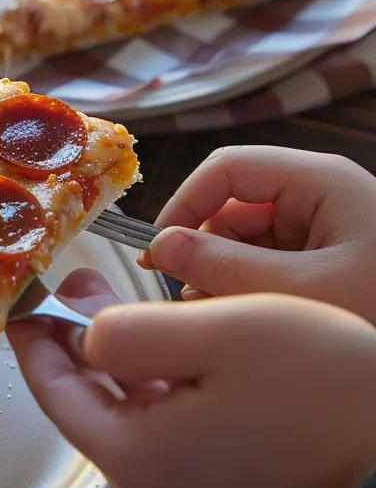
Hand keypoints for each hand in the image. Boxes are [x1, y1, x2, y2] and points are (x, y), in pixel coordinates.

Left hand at [9, 270, 375, 487]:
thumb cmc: (325, 388)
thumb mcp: (219, 332)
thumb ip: (130, 331)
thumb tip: (83, 336)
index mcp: (142, 462)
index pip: (59, 397)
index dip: (36, 342)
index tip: (23, 302)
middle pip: (96, 409)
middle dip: (82, 343)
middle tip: (81, 285)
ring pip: (137, 421)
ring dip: (124, 362)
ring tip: (124, 302)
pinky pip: (174, 439)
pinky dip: (161, 390)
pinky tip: (173, 348)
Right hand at [143, 146, 375, 325]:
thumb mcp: (302, 291)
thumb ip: (225, 267)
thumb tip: (162, 246)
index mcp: (320, 181)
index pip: (228, 169)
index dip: (187, 203)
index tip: (159, 250)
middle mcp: (320, 195)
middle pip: (235, 206)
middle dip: (206, 249)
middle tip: (190, 298)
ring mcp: (324, 228)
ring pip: (247, 239)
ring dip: (224, 274)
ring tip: (223, 315)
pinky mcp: (328, 258)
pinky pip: (269, 262)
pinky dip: (249, 288)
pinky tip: (248, 319)